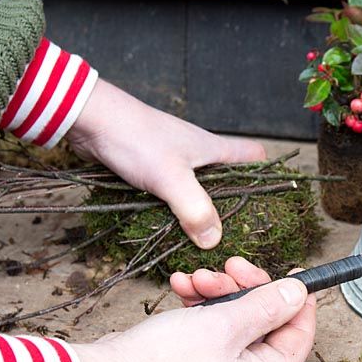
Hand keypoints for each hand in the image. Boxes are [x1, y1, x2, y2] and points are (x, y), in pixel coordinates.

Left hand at [67, 78, 265, 248]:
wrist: (91, 120)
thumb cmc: (136, 139)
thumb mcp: (171, 178)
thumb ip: (195, 210)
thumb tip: (214, 241)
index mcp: (213, 149)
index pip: (254, 157)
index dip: (267, 178)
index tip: (269, 206)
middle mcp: (198, 153)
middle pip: (228, 178)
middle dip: (233, 205)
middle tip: (234, 236)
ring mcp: (174, 160)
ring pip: (199, 188)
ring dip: (200, 210)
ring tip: (202, 240)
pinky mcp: (152, 169)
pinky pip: (173, 193)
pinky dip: (174, 209)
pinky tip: (169, 228)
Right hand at [73, 257, 315, 361]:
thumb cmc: (164, 361)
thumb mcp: (224, 324)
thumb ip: (267, 306)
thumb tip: (298, 294)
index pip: (298, 337)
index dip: (299, 302)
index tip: (296, 272)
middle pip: (265, 324)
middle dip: (246, 289)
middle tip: (231, 265)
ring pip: (234, 320)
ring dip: (218, 292)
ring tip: (195, 277)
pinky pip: (210, 327)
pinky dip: (199, 305)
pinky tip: (180, 286)